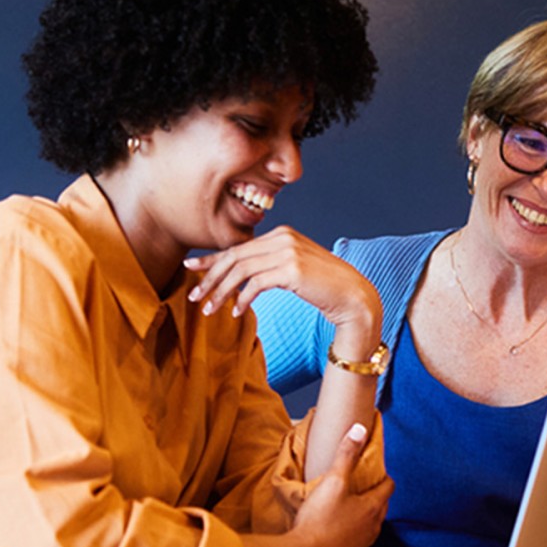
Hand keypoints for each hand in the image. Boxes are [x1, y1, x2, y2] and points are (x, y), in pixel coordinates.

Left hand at [184, 226, 381, 330]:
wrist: (354, 296)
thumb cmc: (325, 288)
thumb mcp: (295, 269)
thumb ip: (272, 264)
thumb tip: (242, 274)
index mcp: (282, 234)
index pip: (239, 247)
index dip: (213, 259)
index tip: (192, 270)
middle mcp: (283, 238)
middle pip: (235, 257)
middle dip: (210, 277)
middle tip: (194, 296)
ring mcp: (288, 252)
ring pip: (240, 271)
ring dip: (221, 292)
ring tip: (209, 310)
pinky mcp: (292, 269)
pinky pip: (255, 284)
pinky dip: (241, 299)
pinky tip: (236, 312)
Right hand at [284, 423, 392, 546]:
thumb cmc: (319, 521)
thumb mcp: (333, 481)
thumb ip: (346, 455)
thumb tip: (359, 430)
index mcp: (371, 508)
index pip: (388, 488)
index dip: (384, 478)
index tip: (378, 474)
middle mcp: (372, 529)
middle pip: (380, 509)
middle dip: (375, 498)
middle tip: (363, 490)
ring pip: (370, 531)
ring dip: (364, 521)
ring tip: (351, 514)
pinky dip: (352, 544)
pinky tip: (342, 541)